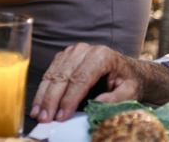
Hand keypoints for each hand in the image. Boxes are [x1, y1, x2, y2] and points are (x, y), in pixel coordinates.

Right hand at [31, 43, 145, 122]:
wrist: (126, 69)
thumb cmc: (127, 81)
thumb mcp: (130, 92)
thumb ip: (115, 99)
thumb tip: (95, 104)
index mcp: (102, 56)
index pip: (80, 79)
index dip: (69, 99)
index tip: (61, 116)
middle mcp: (84, 50)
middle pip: (63, 76)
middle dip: (52, 100)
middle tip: (45, 118)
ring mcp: (72, 52)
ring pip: (53, 75)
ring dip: (43, 96)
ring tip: (38, 114)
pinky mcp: (63, 57)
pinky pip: (49, 73)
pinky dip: (43, 90)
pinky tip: (39, 104)